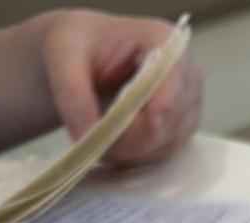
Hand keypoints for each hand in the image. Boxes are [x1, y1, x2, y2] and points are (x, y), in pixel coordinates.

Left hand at [40, 11, 202, 166]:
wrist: (81, 59)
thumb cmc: (79, 47)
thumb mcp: (63, 58)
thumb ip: (73, 94)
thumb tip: (87, 136)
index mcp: (162, 40)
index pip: (174, 78)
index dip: (164, 105)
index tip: (150, 127)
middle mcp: (184, 72)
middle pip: (170, 119)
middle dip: (133, 138)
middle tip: (97, 141)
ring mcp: (186, 104)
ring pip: (167, 142)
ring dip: (132, 151)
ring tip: (101, 140)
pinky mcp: (179, 128)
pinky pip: (163, 153)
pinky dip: (137, 156)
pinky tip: (115, 144)